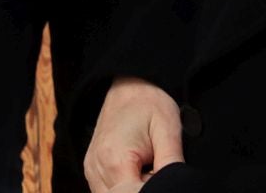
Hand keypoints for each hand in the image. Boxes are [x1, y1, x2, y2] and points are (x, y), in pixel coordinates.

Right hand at [85, 78, 184, 192]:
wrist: (129, 83)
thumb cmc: (150, 103)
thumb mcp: (168, 130)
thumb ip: (171, 165)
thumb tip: (174, 187)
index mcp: (115, 159)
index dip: (154, 191)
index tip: (165, 177)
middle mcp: (96, 167)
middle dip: (143, 191)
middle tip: (157, 167)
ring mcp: (91, 169)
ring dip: (134, 189)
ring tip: (148, 168)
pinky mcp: (92, 168)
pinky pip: (107, 191)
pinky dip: (125, 188)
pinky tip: (138, 172)